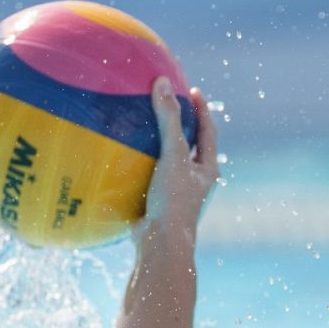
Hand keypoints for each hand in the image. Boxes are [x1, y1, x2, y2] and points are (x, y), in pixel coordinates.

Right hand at [137, 77, 217, 239]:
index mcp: (207, 170)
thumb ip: (168, 120)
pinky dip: (137, 165)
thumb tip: (162, 83)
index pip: (208, 131)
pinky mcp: (157, 204)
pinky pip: (147, 178)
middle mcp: (196, 182)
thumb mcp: (172, 155)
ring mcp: (176, 194)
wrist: (160, 244)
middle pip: (191, 147)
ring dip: (157, 146)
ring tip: (140, 127)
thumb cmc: (173, 199)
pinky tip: (119, 157)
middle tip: (168, 105)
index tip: (193, 90)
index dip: (202, 110)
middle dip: (182, 127)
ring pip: (168, 164)